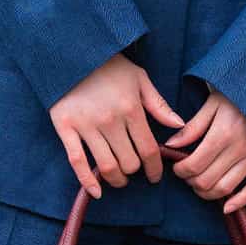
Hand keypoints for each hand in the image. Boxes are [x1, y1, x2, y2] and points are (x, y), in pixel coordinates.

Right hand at [50, 53, 184, 198]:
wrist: (72, 52)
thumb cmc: (109, 65)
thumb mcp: (139, 78)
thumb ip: (159, 105)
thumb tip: (180, 125)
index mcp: (131, 109)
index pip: (149, 150)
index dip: (155, 168)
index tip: (156, 176)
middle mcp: (110, 120)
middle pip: (129, 162)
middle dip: (135, 172)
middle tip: (135, 172)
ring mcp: (86, 126)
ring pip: (106, 166)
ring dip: (116, 180)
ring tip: (120, 180)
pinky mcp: (65, 128)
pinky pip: (77, 161)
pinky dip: (87, 181)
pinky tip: (96, 192)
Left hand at [163, 88, 245, 213]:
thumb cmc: (233, 97)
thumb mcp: (209, 105)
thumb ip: (190, 129)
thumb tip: (171, 147)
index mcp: (224, 132)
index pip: (194, 165)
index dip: (180, 171)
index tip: (177, 167)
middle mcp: (241, 147)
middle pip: (207, 181)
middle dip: (191, 183)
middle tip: (186, 176)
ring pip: (226, 188)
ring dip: (208, 193)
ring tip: (200, 185)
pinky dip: (242, 201)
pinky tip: (227, 207)